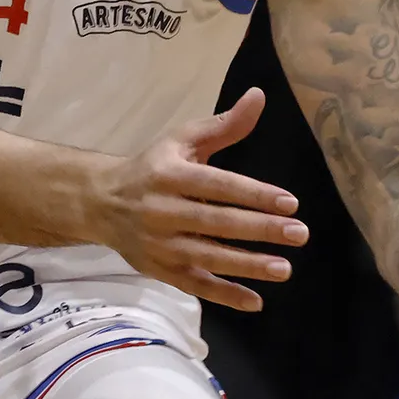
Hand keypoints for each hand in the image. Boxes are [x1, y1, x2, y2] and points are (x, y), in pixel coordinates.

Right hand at [86, 88, 308, 312]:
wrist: (99, 201)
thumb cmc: (151, 167)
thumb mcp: (182, 140)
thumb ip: (224, 125)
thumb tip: (259, 96)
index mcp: (170, 175)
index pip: (218, 186)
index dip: (254, 194)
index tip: (290, 203)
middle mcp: (163, 210)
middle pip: (217, 223)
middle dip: (260, 230)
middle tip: (299, 235)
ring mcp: (160, 245)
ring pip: (207, 257)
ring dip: (247, 265)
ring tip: (284, 268)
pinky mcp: (159, 270)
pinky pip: (194, 285)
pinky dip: (224, 295)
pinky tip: (255, 301)